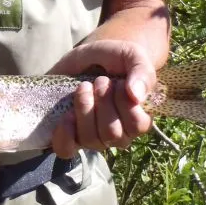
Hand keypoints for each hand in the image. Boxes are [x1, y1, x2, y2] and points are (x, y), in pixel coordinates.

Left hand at [48, 40, 158, 158]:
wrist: (84, 58)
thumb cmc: (112, 59)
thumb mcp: (130, 54)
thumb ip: (141, 70)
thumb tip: (136, 96)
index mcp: (137, 118)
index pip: (138, 126)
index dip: (125, 103)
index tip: (118, 81)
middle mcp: (117, 134)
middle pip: (112, 134)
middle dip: (103, 102)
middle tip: (99, 80)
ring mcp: (92, 137)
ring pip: (91, 140)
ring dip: (85, 109)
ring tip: (83, 88)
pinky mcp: (69, 136)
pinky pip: (66, 150)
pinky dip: (64, 134)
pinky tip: (67, 115)